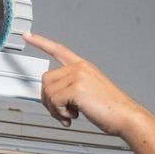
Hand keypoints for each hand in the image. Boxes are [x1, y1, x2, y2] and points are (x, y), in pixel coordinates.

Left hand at [24, 32, 142, 135]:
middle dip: (49, 100)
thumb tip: (53, 97)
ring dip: (55, 109)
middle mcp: (80, 68)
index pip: (58, 50)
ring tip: (70, 115)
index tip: (27, 36)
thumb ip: (73, 88)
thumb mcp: (91, 92)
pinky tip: (73, 116)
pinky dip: (60, 113)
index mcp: (84, 67)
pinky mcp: (76, 88)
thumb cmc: (112, 109)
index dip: (41, 42)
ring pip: (48, 92)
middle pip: (46, 79)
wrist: (126, 117)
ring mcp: (78, 76)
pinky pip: (54, 101)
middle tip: (62, 111)